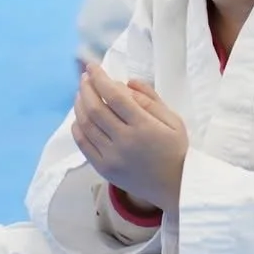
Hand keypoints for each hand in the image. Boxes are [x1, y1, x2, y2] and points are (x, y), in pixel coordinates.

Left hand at [72, 65, 187, 211]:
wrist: (175, 187)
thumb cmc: (176, 150)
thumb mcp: (173, 120)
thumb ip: (150, 99)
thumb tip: (126, 83)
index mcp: (144, 127)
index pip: (115, 96)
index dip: (100, 78)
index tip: (93, 66)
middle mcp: (125, 141)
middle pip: (95, 108)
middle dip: (86, 88)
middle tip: (85, 77)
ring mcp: (112, 157)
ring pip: (86, 125)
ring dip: (80, 105)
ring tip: (81, 93)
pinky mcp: (104, 169)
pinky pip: (83, 144)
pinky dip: (78, 127)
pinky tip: (80, 117)